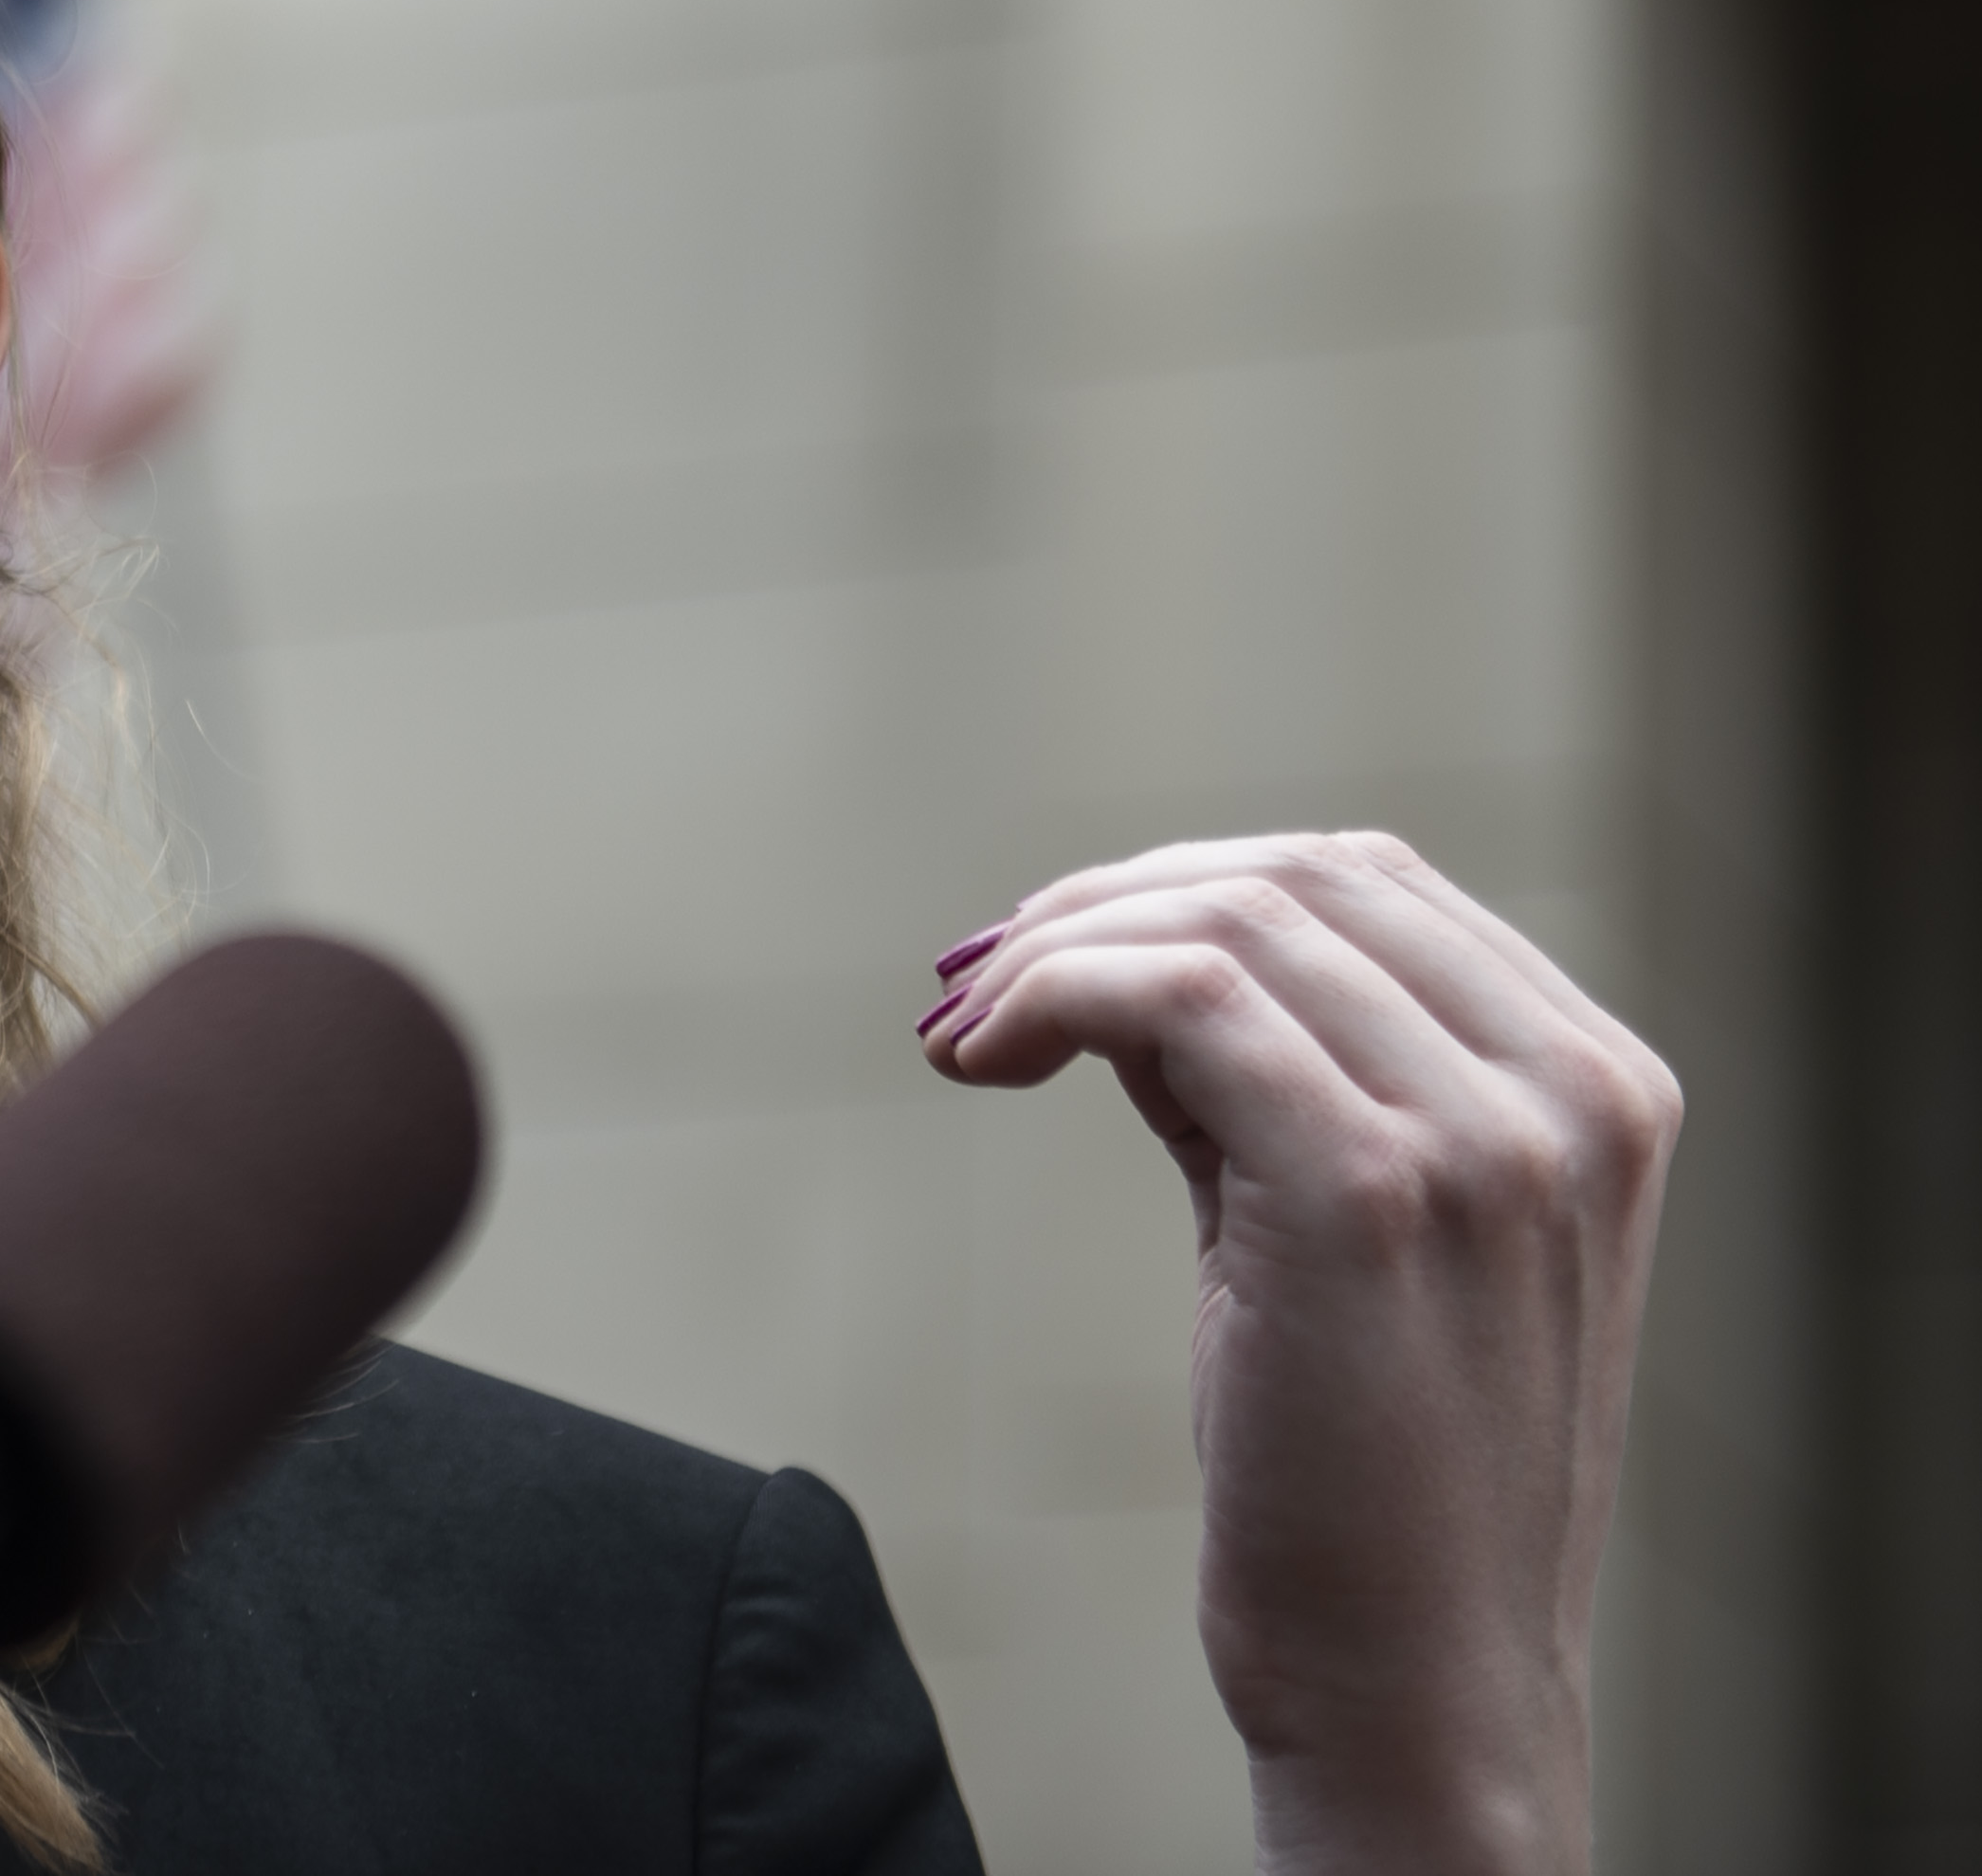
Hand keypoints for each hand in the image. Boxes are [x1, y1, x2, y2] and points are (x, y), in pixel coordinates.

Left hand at [919, 833, 1680, 1875]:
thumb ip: (1279, 1077)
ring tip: (966, 1027)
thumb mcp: (1358, 1229)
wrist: (1419, 1687)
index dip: (1184, 883)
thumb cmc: (1370, 1475)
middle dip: (1107, 904)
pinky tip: (979, 1058)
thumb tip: (1125, 953)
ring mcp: (1488, 1140)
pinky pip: (1183, 995)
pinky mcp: (1374, 1192)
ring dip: (1060, 948)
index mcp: (1600, 1087)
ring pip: (1229, 921)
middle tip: (976, 981)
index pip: (1368, 882)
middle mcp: (1571, 1095)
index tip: (1050, 949)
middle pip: (1294, 879)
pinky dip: (1056, 991)